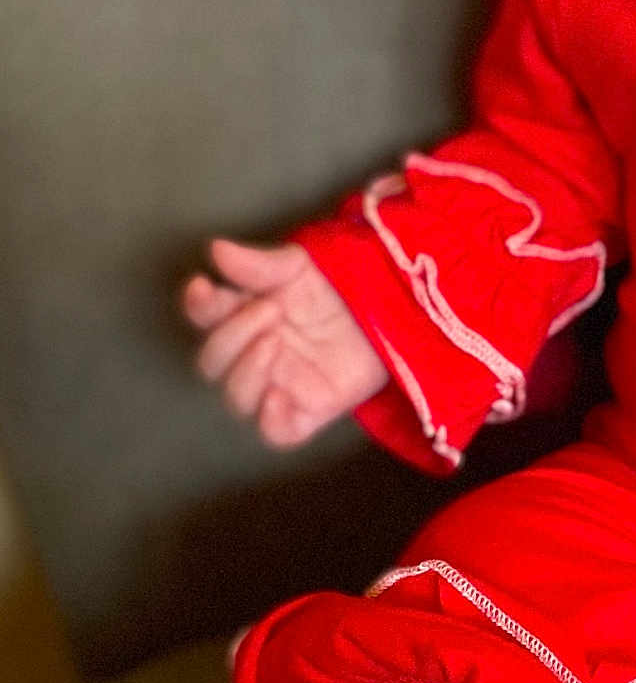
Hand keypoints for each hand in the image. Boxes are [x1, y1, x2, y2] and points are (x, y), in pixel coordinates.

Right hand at [180, 237, 388, 448]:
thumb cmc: (337, 286)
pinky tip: (279, 396)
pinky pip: (276, 432)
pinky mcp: (307, 412)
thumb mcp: (302, 267)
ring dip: (245, 373)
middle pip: (213, 363)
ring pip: (237, 399)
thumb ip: (260, 264)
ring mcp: (279, 386)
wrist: (390, 310)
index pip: (207, 316)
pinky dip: (270, 421)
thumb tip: (217, 249)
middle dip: (229, 338)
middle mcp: (254, 355)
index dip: (198, 305)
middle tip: (269, 310)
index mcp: (246, 316)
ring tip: (273, 342)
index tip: (202, 286)